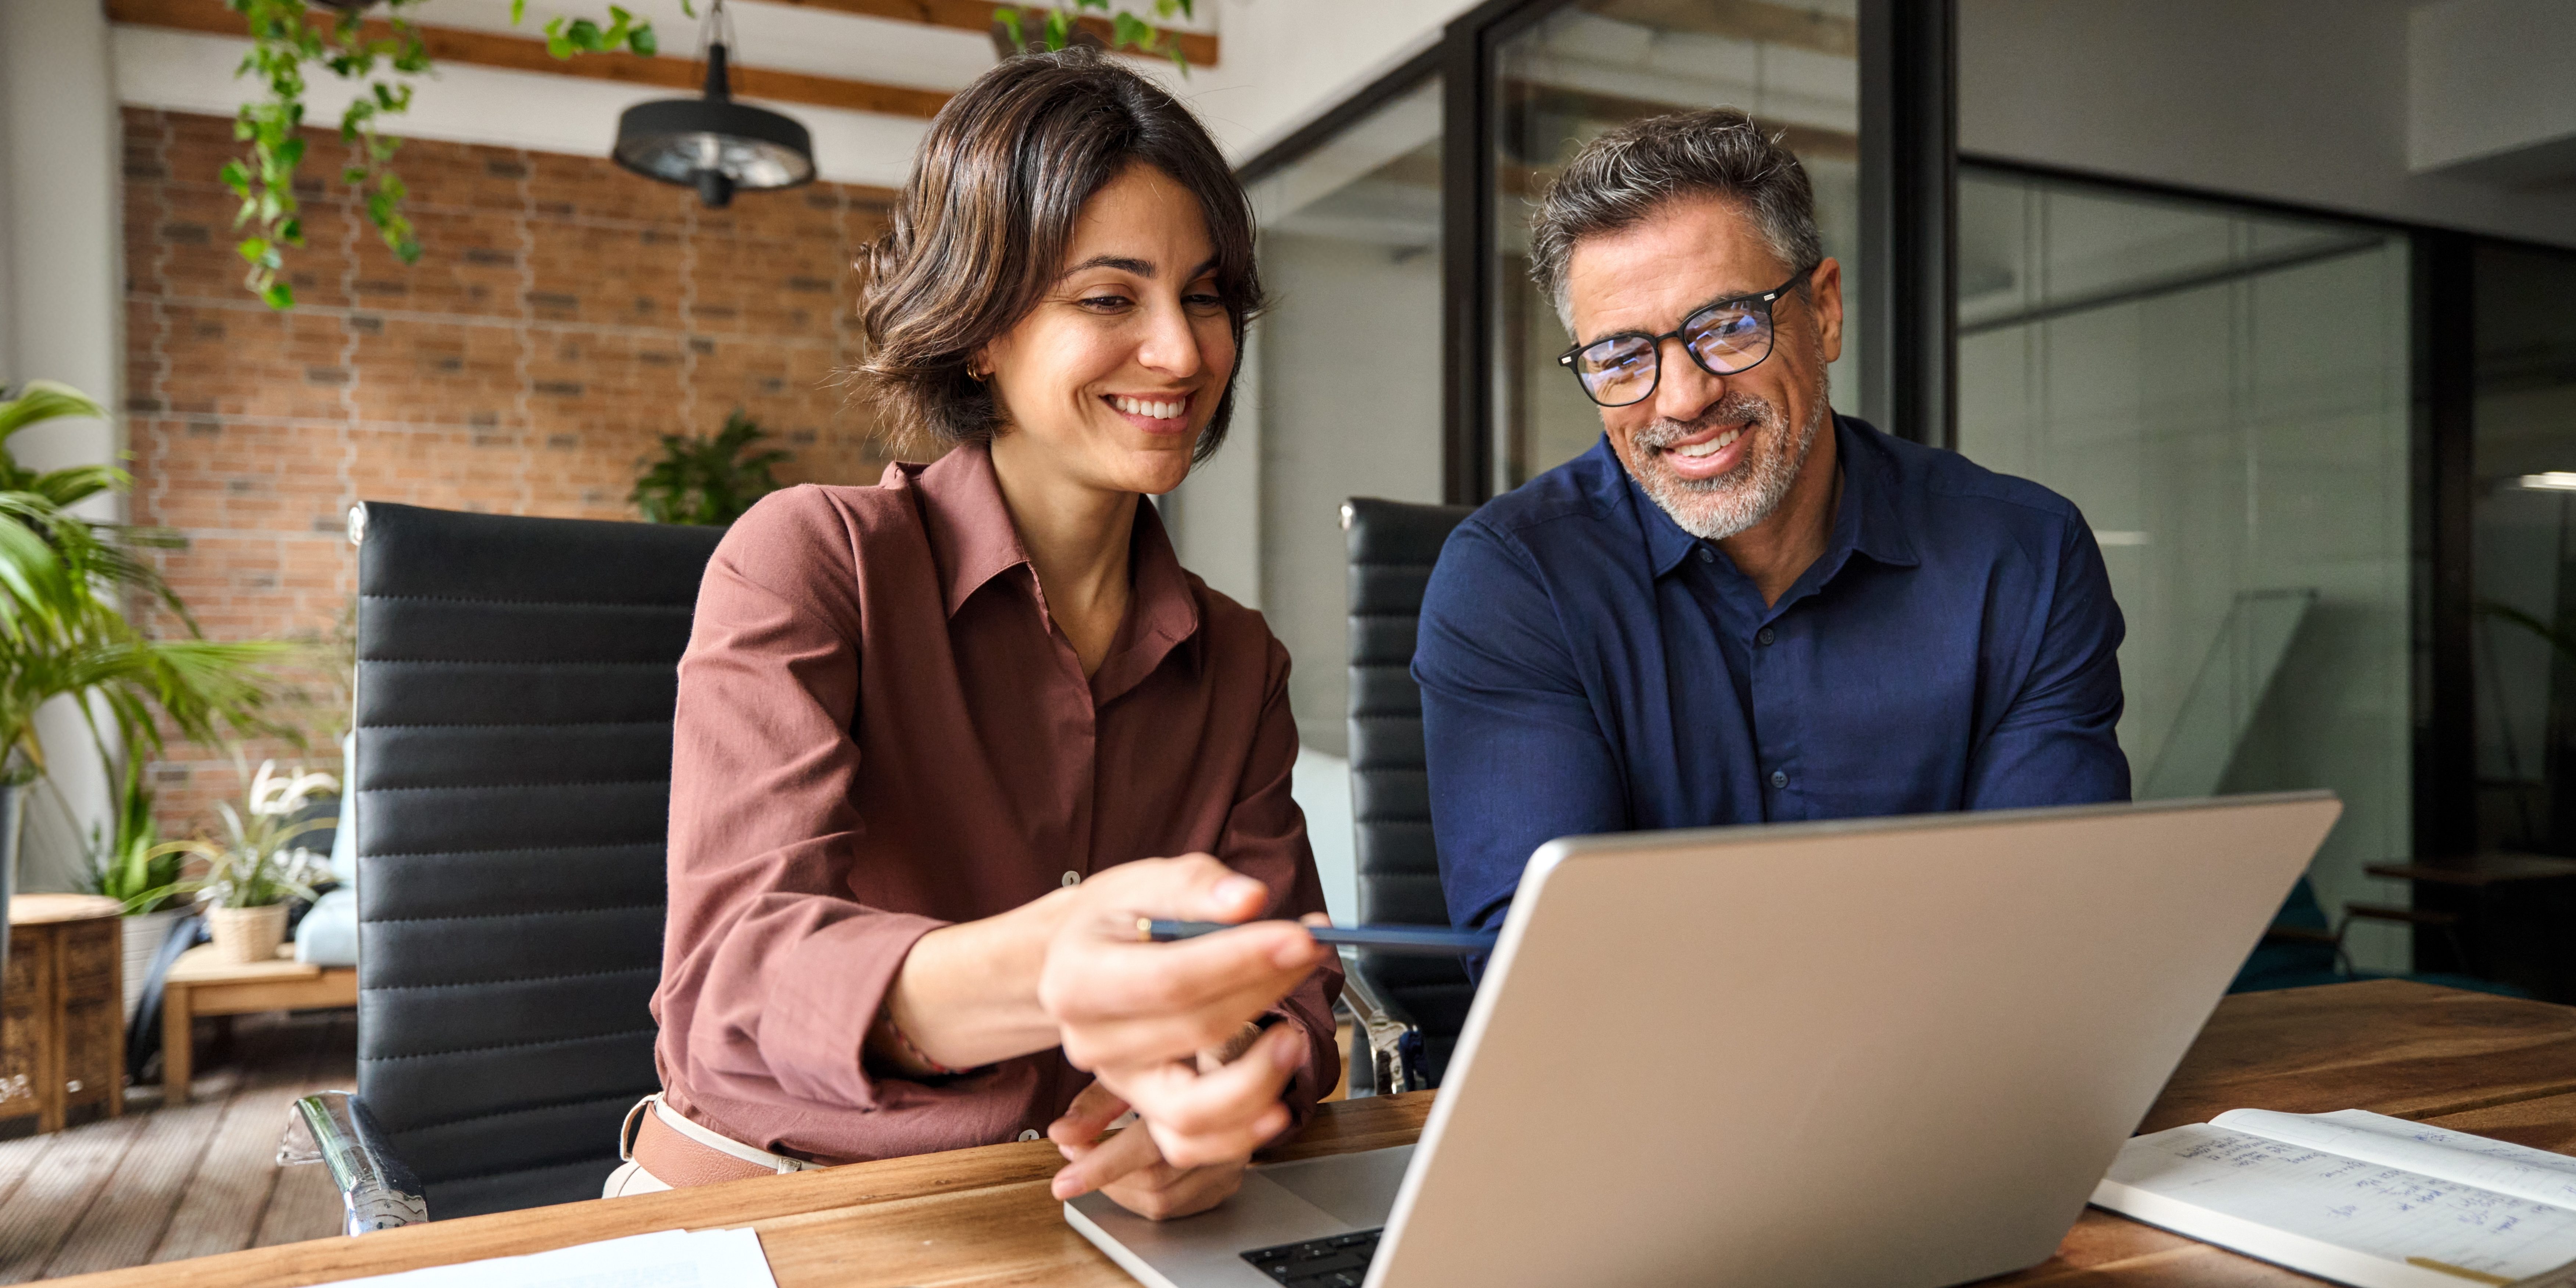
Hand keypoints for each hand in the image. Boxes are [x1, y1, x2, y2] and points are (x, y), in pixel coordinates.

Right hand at [1038, 856, 1327, 1174]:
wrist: (1084, 960)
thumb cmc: (1117, 922)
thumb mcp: (1145, 883)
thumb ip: (1195, 888)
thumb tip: (1248, 899)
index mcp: (1078, 978)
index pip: (1172, 979)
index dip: (1242, 961)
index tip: (1299, 938)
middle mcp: (1092, 1041)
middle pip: (1195, 1031)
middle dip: (1268, 992)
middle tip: (1313, 956)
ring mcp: (1121, 1083)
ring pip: (1190, 1111)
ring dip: (1257, 1080)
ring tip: (1295, 1038)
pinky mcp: (1147, 1109)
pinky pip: (1191, 1145)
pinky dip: (1239, 1136)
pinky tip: (1277, 1105)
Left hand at [1047, 1025, 1285, 1216]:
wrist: (1236, 1057)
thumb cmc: (1180, 1054)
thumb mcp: (1137, 1063)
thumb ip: (1100, 1101)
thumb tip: (1063, 1134)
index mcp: (1209, 1090)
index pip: (1151, 1142)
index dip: (1103, 1165)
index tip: (1062, 1182)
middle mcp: (1233, 1129)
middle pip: (1156, 1178)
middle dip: (1103, 1174)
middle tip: (1073, 1151)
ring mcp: (1235, 1159)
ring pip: (1162, 1200)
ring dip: (1116, 1188)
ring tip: (1092, 1157)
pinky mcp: (1230, 1180)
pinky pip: (1176, 1209)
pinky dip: (1139, 1197)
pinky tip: (1124, 1174)